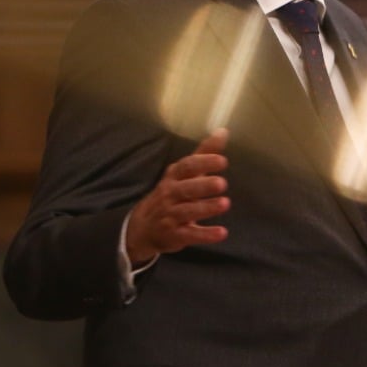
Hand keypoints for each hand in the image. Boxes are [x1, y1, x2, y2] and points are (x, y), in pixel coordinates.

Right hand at [125, 128, 230, 264]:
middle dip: (203, 186)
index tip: (222, 161)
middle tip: (222, 183)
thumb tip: (223, 131)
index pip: (186, 167)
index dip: (203, 163)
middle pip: (186, 189)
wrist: (142, 227)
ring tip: (225, 203)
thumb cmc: (170, 194)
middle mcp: (170, 195)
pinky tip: (221, 233)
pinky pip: (190, 235)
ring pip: (188, 211)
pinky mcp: (175, 236)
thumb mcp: (184, 174)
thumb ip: (204, 153)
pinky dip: (205, 235)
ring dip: (207, 208)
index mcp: (173, 177)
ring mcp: (171, 216)